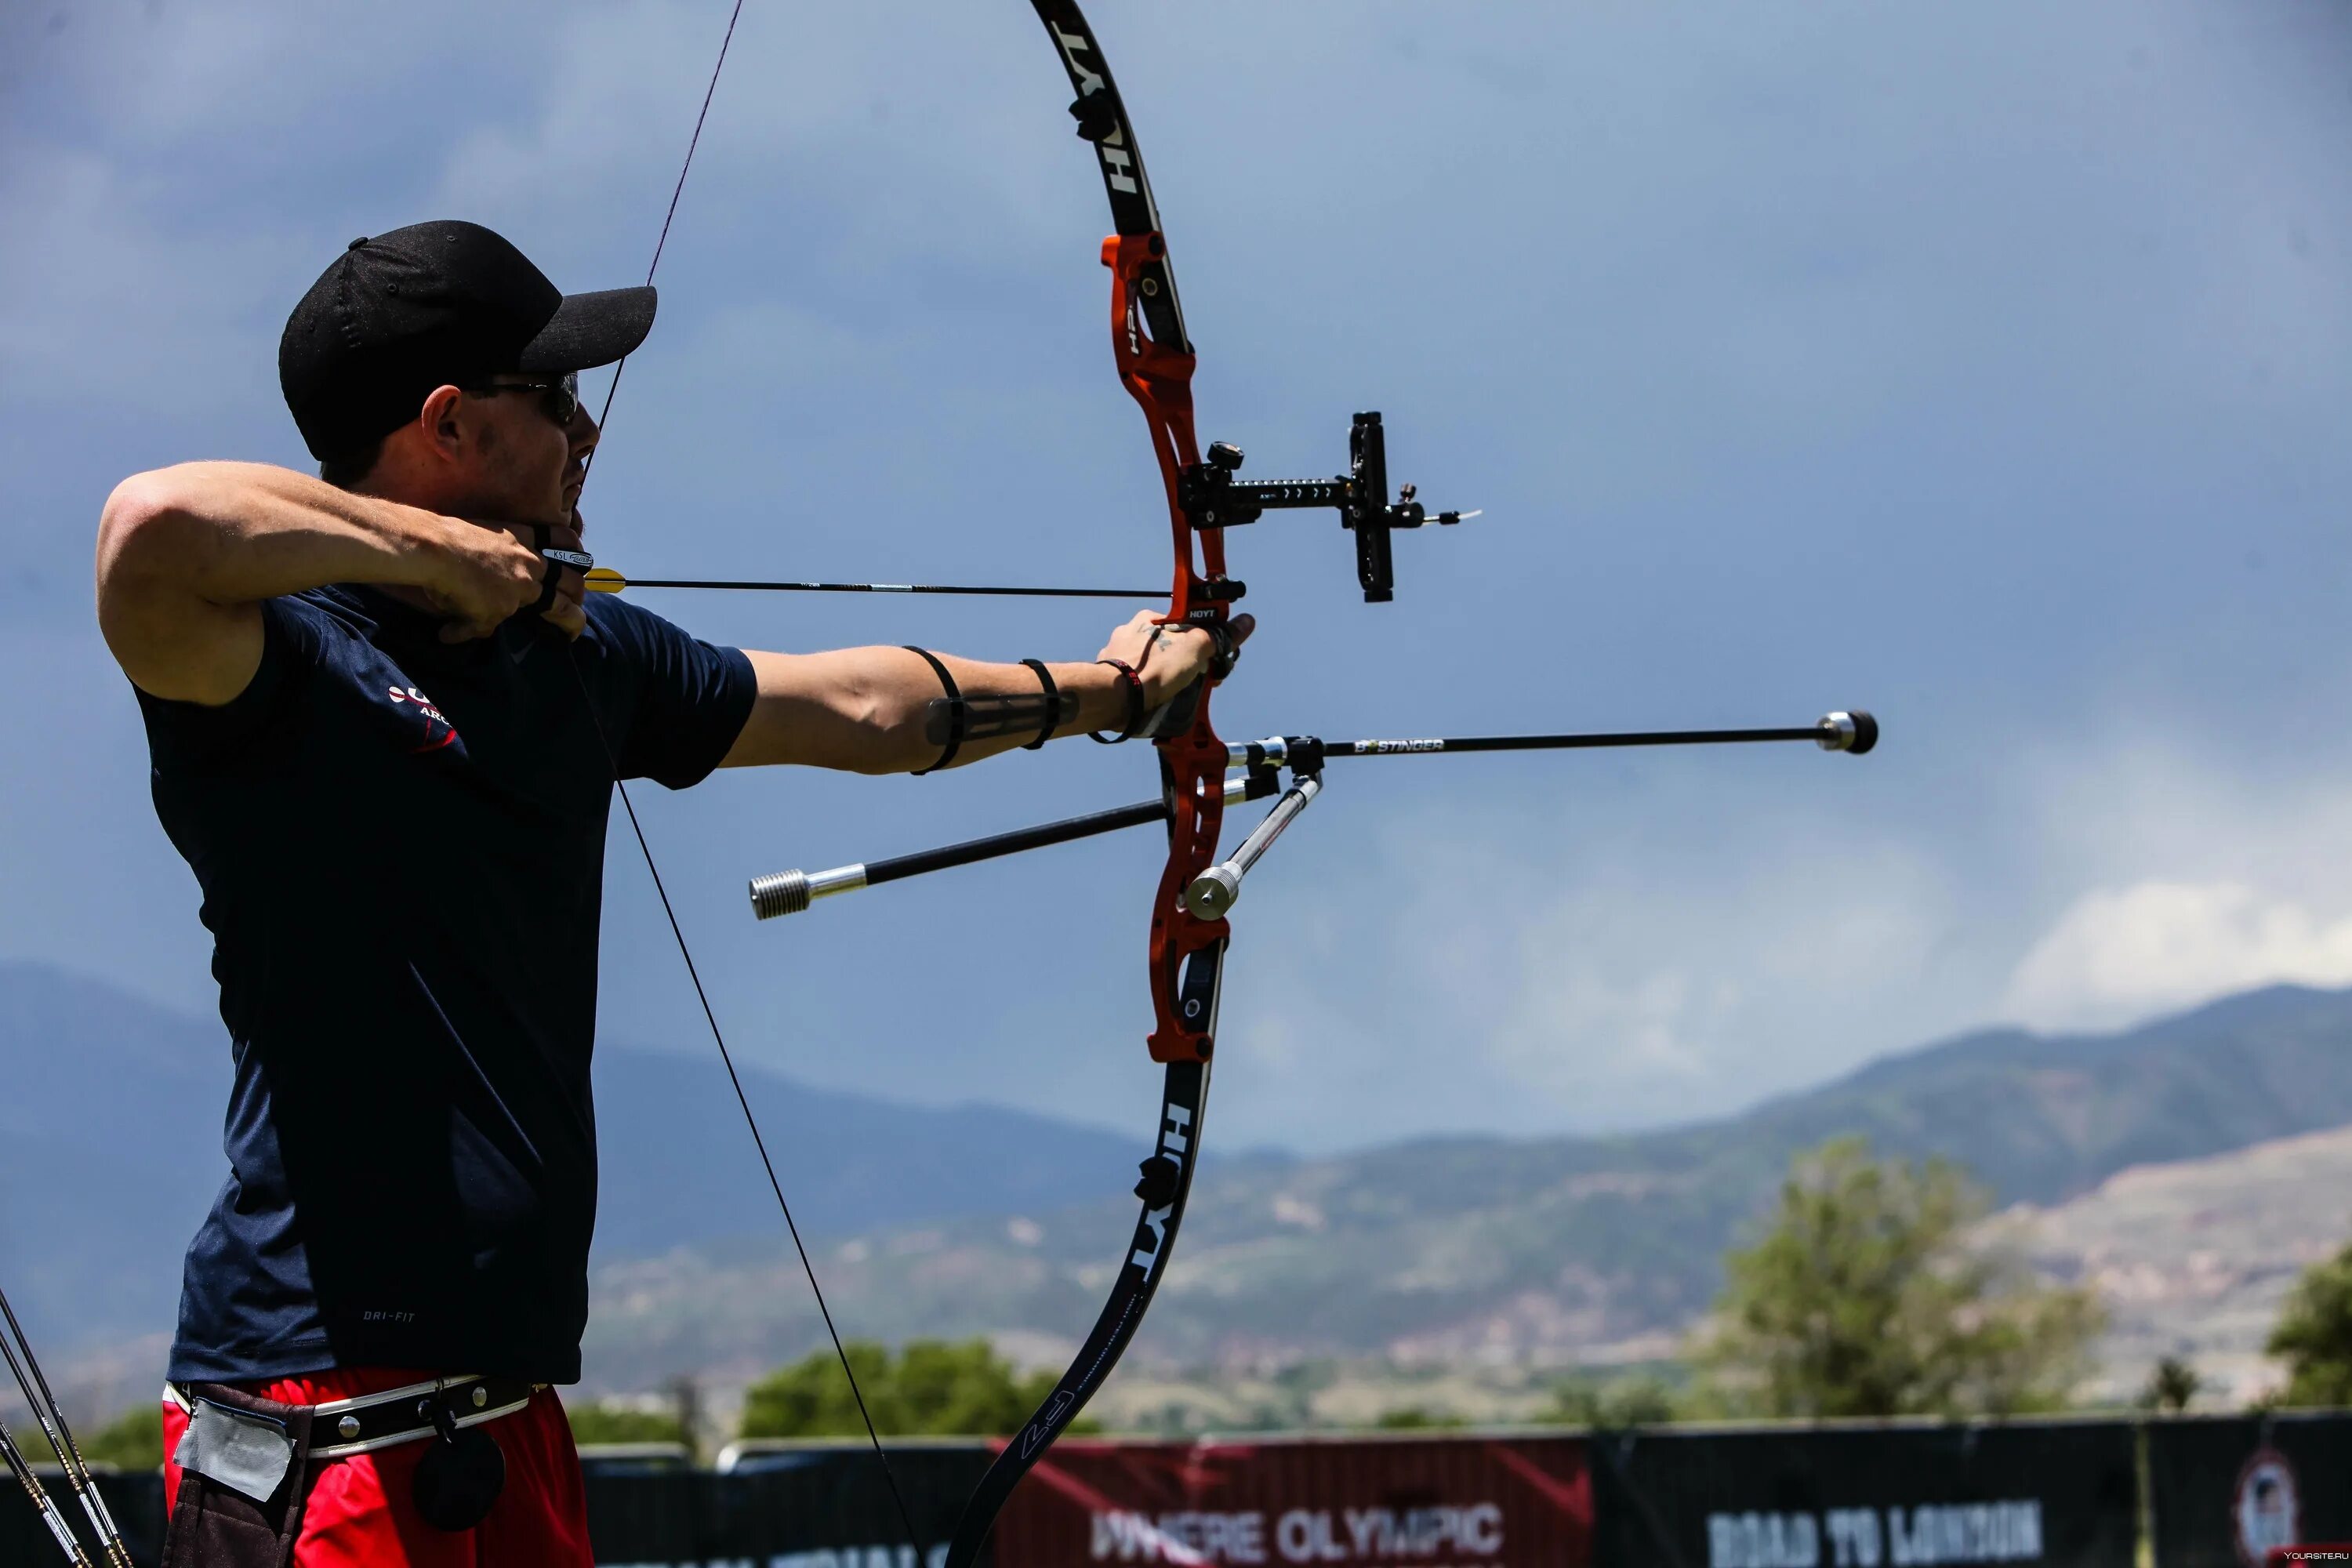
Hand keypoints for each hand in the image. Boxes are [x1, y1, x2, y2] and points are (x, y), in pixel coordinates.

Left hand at [424, 515, 588, 641]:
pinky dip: (566, 537)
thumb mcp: (467, 618)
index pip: (564, 612)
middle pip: (573, 583)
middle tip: (574, 601)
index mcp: (528, 596)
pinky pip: (550, 531)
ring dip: (579, 562)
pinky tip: (569, 539)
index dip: (574, 625)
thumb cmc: (450, 588)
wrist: (436, 550)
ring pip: (569, 552)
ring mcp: (527, 547)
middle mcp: (534, 571)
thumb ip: (475, 628)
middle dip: (578, 594)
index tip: (571, 634)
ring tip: (582, 566)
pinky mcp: (516, 528)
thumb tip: (452, 635)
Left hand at [1097, 609, 1255, 708]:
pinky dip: (1144, 689)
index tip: (1209, 659)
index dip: (1201, 641)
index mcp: (1149, 618)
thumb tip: (1246, 622)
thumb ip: (1220, 636)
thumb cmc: (1154, 669)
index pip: (1184, 624)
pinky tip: (1151, 699)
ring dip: (1164, 677)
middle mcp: (1130, 632)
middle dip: (1185, 663)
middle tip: (1195, 682)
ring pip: (1151, 664)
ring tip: (1172, 695)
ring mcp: (1117, 655)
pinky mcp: (1109, 677)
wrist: (1116, 698)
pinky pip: (1134, 680)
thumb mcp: (1196, 647)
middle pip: (1168, 646)